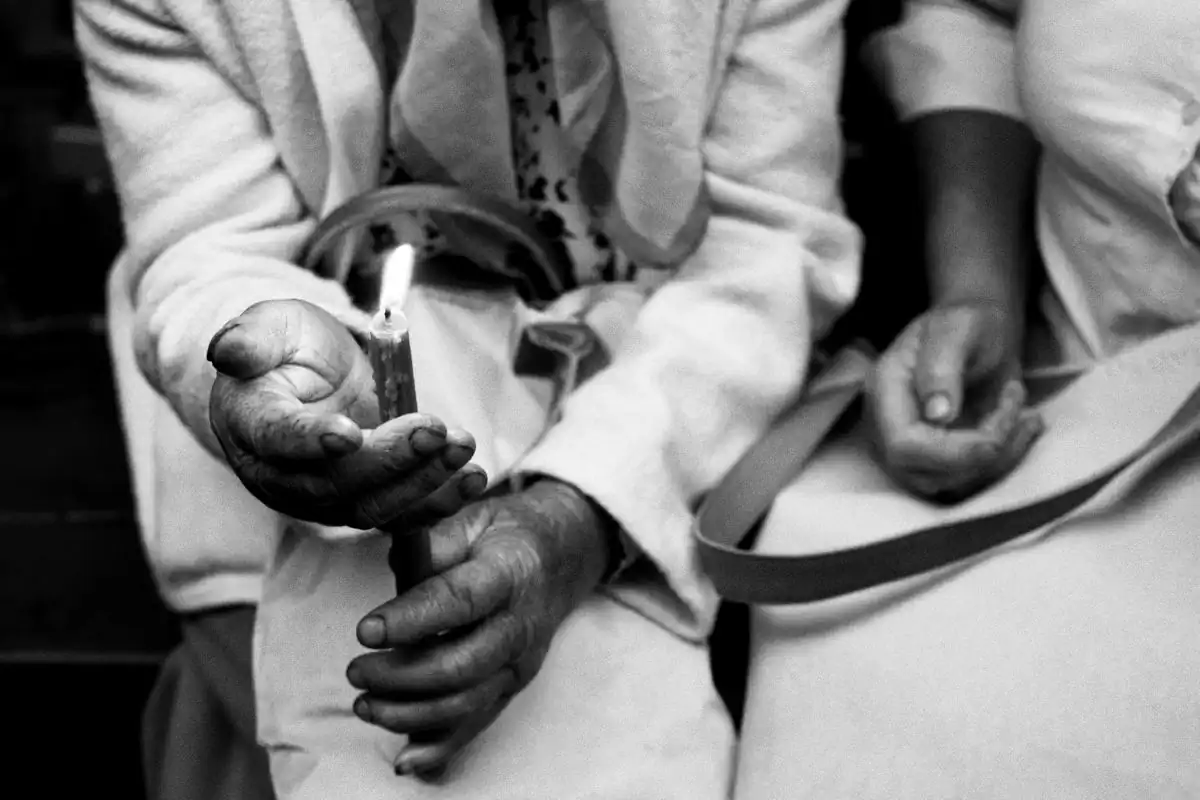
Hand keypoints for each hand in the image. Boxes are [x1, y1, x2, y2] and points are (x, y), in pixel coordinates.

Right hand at [208, 299, 486, 527]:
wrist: (301, 376)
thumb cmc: (283, 347)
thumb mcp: (267, 325)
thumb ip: (251, 337)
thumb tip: (229, 350)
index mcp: (252, 426)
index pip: (278, 441)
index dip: (311, 441)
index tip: (347, 435)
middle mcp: (282, 475)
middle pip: (334, 483)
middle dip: (389, 460)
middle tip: (434, 428)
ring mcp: (324, 497)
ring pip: (373, 506)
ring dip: (424, 481)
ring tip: (462, 447)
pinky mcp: (364, 502)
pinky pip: (402, 513)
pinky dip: (440, 501)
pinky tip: (473, 479)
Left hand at [346, 478, 615, 775]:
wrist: (560, 557)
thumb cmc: (505, 534)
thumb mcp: (472, 517)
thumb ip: (433, 542)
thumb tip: (396, 563)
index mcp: (510, 574)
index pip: (460, 601)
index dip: (412, 619)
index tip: (366, 630)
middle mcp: (520, 626)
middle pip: (462, 664)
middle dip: (401, 675)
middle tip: (356, 669)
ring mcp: (519, 663)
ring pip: (466, 703)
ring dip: (409, 713)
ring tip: (364, 703)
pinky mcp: (512, 687)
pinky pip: (477, 724)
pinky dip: (440, 747)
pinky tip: (405, 760)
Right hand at [867, 300, 1043, 501]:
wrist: (979, 334)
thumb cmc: (967, 323)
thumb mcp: (959, 328)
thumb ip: (943, 366)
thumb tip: (937, 415)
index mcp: (885, 390)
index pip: (903, 445)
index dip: (951, 452)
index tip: (998, 429)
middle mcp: (889, 427)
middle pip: (925, 472)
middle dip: (983, 453)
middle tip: (1015, 405)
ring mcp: (910, 449)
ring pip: (951, 483)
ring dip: (1001, 457)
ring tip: (1026, 413)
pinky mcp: (937, 462)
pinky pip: (969, 481)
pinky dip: (1005, 462)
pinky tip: (1024, 426)